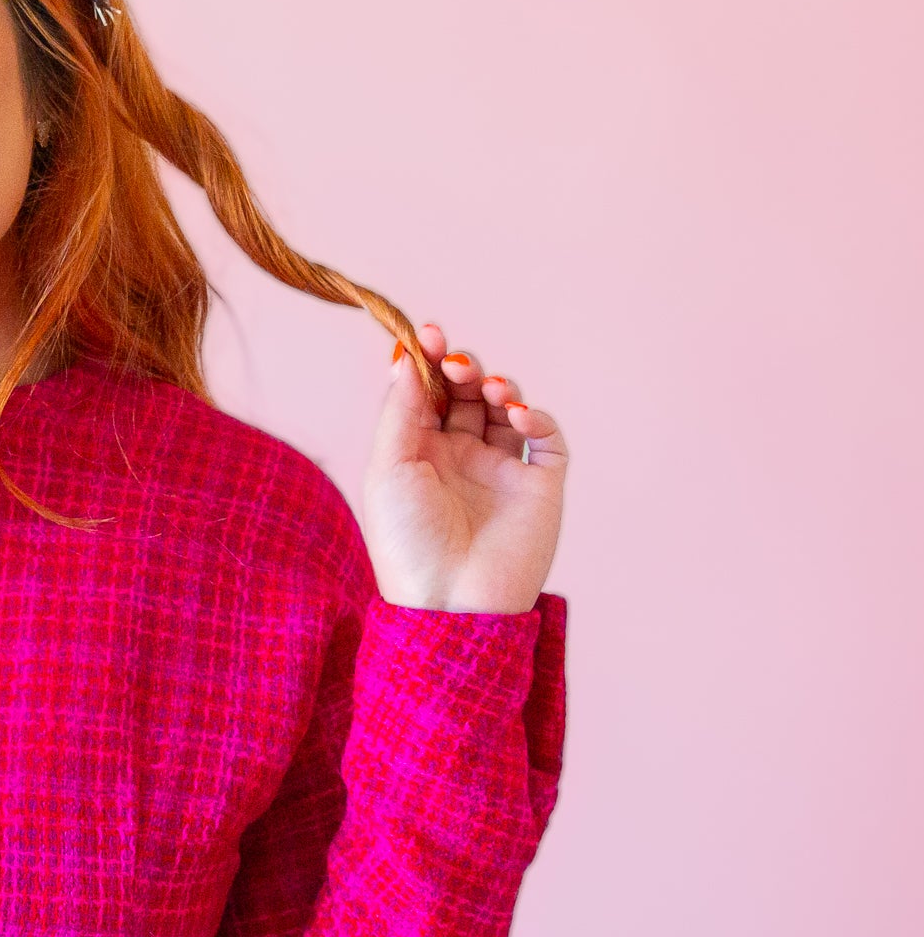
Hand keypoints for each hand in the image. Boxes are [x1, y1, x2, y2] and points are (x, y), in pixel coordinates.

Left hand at [360, 322, 566, 612]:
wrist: (450, 602)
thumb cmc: (407, 541)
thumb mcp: (389, 468)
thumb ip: (400, 410)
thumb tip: (406, 356)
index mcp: (417, 453)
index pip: (425, 393)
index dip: (428, 361)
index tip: (429, 334)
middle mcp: (459, 457)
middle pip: (466, 393)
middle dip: (463, 369)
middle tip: (456, 364)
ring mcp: (501, 471)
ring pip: (506, 409)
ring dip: (500, 387)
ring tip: (490, 390)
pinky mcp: (539, 487)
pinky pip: (548, 441)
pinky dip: (537, 418)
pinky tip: (518, 415)